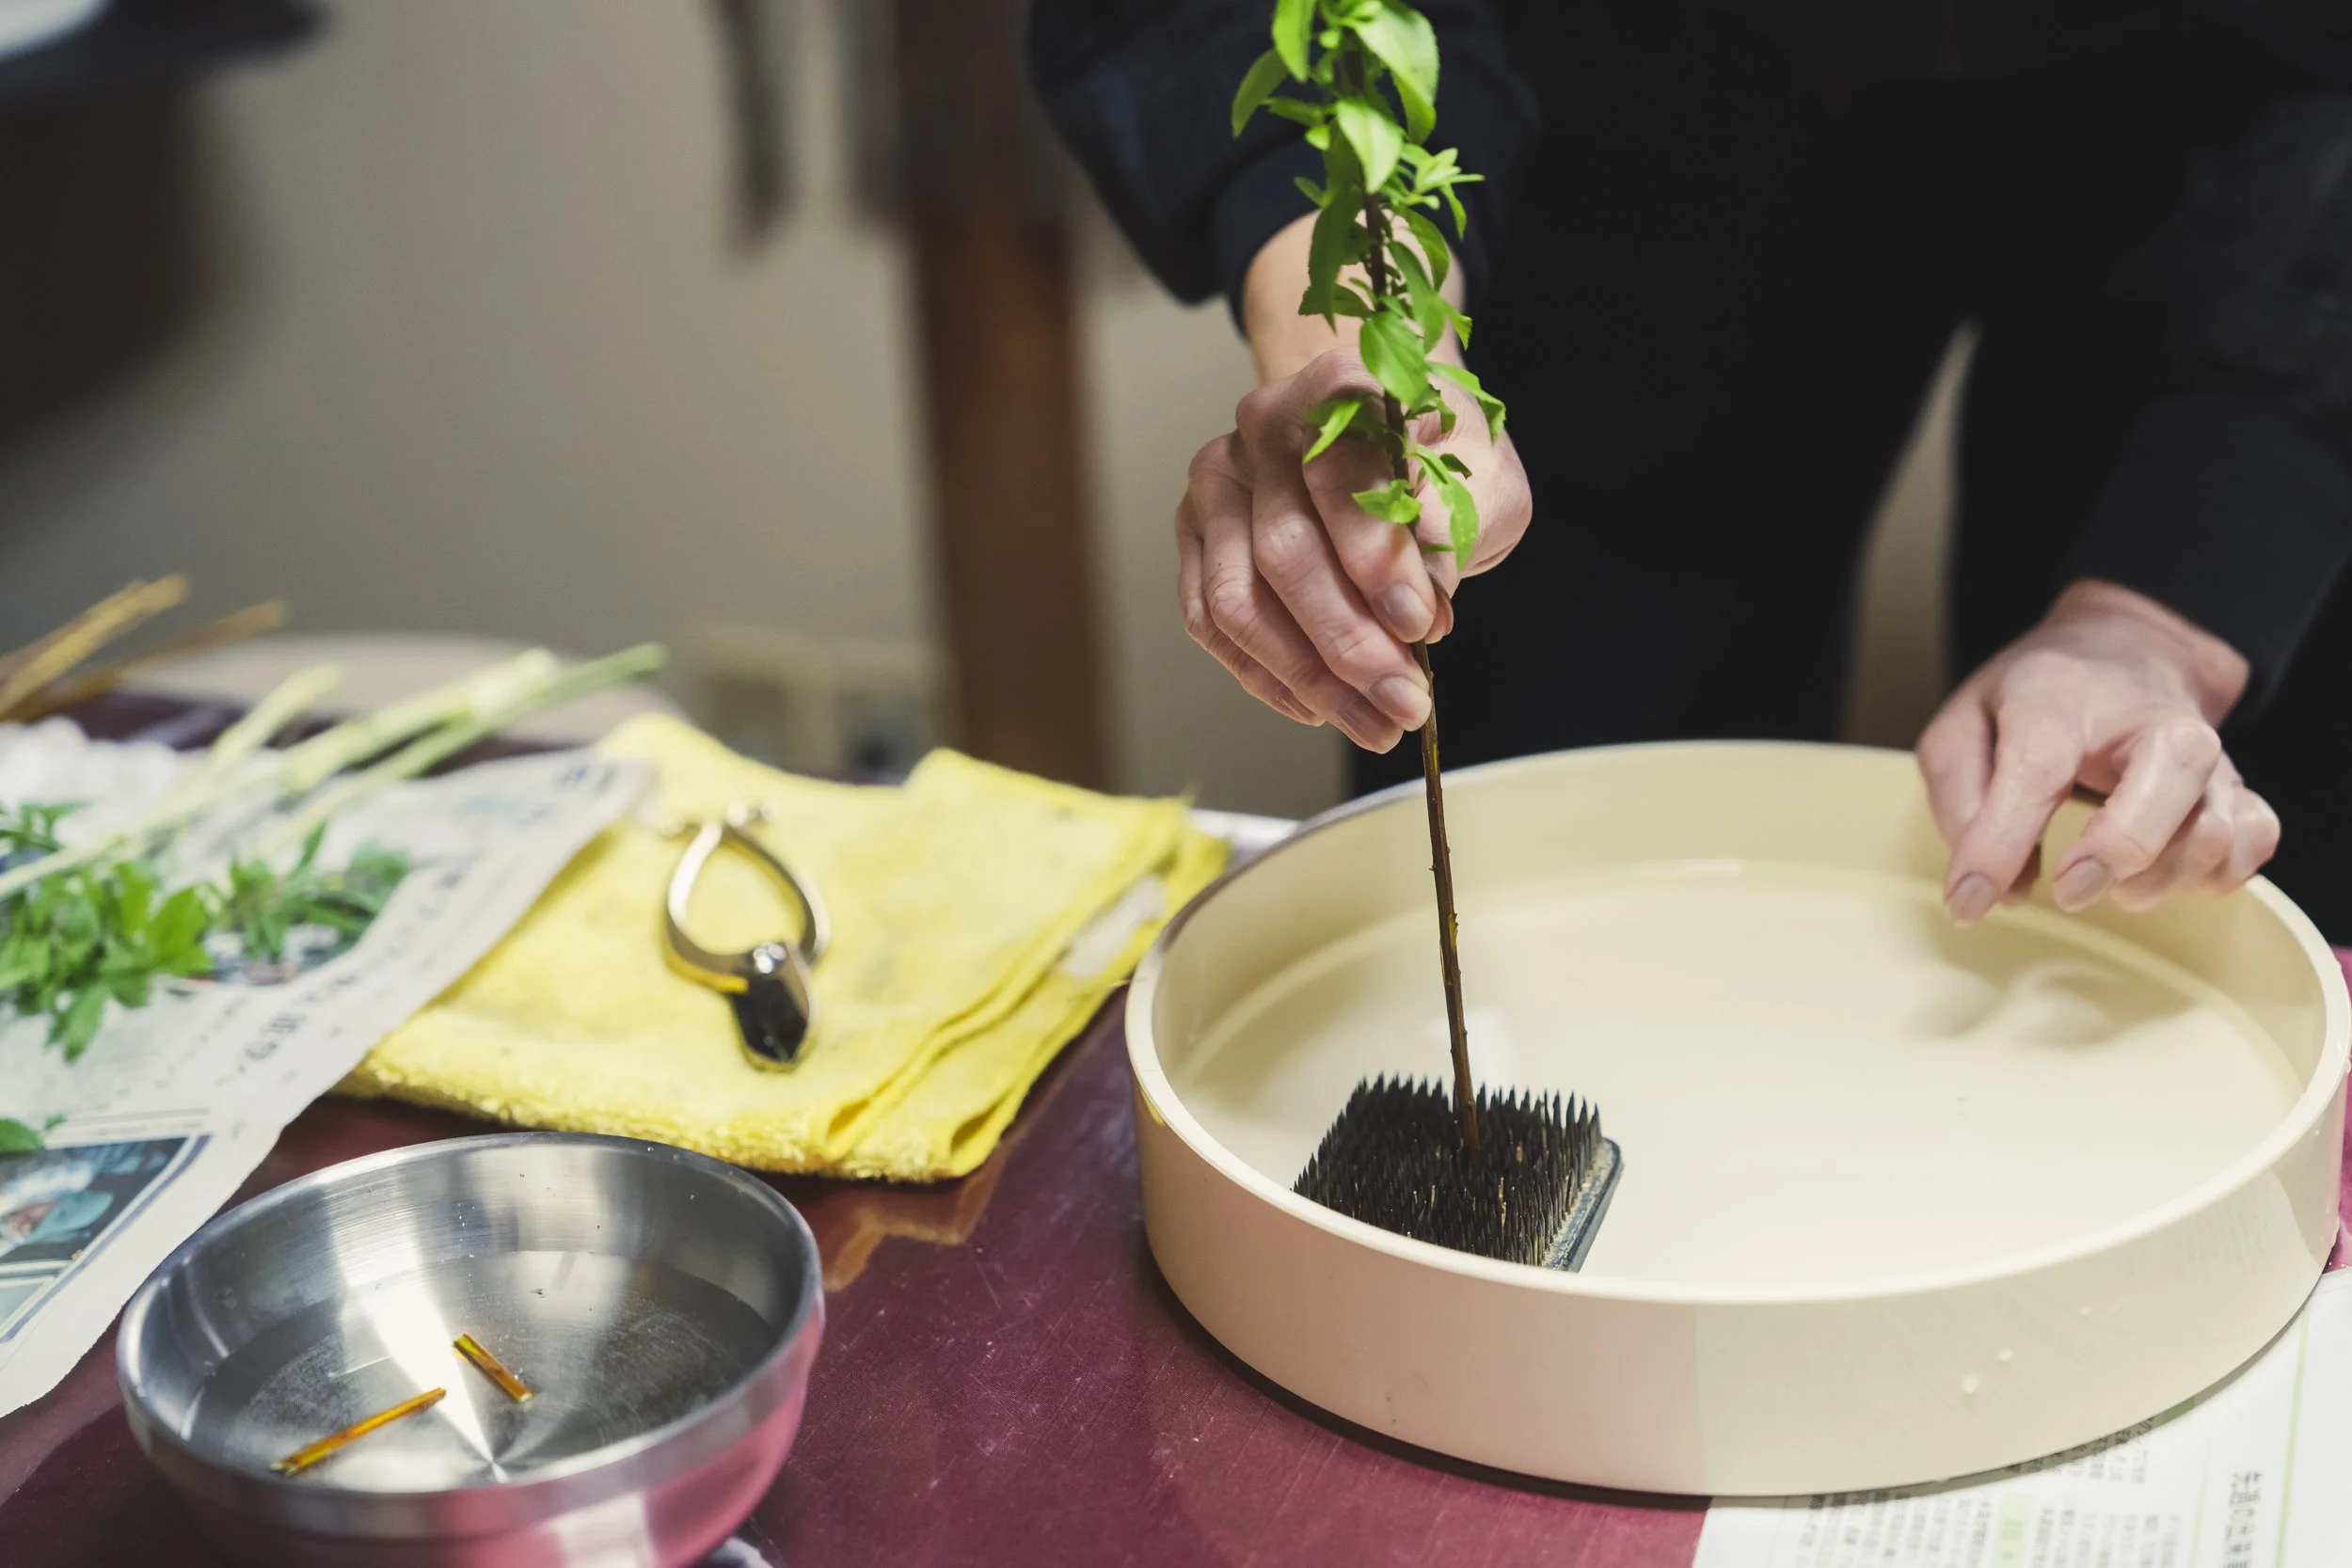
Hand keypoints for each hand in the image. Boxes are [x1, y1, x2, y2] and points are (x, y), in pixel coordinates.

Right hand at [1177, 349, 1531, 749]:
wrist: (1384, 431)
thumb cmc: (1438, 456)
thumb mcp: (1482, 477)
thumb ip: (1456, 524)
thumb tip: (1426, 597)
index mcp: (1336, 386)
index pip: (1341, 478)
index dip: (1376, 559)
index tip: (1423, 625)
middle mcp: (1261, 426)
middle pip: (1283, 551)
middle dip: (1348, 641)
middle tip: (1405, 702)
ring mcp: (1217, 482)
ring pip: (1239, 600)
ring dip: (1307, 677)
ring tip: (1373, 722)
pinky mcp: (1196, 535)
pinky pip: (1210, 621)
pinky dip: (1264, 676)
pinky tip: (1318, 707)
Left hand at [1917, 579, 2278, 923]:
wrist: (2124, 651)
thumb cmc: (2036, 699)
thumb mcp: (1962, 729)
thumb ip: (1960, 803)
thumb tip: (1989, 887)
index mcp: (2060, 699)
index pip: (2037, 770)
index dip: (1999, 846)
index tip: (1968, 903)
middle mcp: (2152, 721)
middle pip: (2172, 777)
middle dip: (2119, 851)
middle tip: (2068, 891)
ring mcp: (2208, 756)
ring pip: (2216, 828)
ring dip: (2159, 880)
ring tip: (2109, 885)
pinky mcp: (2239, 789)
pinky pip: (2252, 843)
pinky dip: (2209, 877)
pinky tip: (2160, 875)